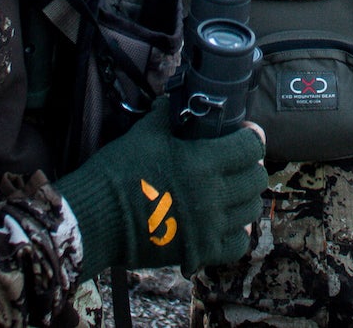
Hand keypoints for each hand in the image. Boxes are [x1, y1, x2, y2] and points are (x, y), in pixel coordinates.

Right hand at [54, 104, 266, 275]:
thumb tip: (174, 99)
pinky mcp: (200, 252)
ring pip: (251, 211)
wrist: (96, 218)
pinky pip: (238, 244)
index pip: (250, 147)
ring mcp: (209, 227)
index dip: (251, 137)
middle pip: (255, 179)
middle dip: (250, 166)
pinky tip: (226, 222)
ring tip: (232, 191)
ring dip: (245, 197)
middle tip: (237, 162)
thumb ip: (167, 115)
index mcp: (202, 162)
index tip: (244, 133)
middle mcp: (212, 196)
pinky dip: (237, 232)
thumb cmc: (119, 172)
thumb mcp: (144, 134)